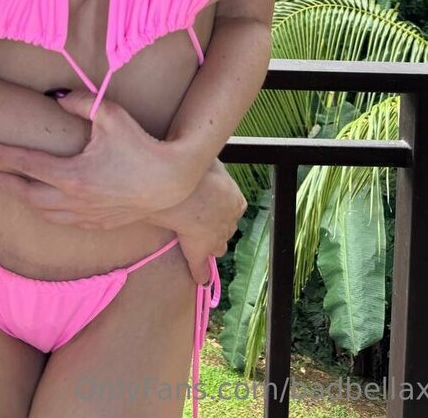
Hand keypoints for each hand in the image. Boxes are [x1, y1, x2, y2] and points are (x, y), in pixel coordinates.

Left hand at [0, 89, 194, 228]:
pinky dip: (45, 211)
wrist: (172, 184)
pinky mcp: (97, 224)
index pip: (26, 163)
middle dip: (3, 183)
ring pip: (42, 213)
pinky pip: (62, 221)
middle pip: (26, 194)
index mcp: (72, 174)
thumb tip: (56, 97)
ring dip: (23, 199)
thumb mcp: (111, 115)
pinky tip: (43, 203)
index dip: (0, 153)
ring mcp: (85, 215)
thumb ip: (80, 102)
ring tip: (10, 187)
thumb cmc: (142, 146)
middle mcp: (73, 200)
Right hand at [153, 158, 246, 285]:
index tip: (212, 205)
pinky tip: (201, 280)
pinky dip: (201, 273)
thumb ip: (210, 162)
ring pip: (217, 245)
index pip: (233, 208)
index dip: (222, 208)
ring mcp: (215, 238)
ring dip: (211, 245)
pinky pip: (201, 267)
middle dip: (218, 226)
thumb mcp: (210, 161)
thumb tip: (207, 148)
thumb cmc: (199, 172)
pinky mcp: (199, 251)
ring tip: (200, 243)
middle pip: (227, 228)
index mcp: (235, 200)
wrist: (191, 192)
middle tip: (204, 221)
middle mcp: (229, 221)